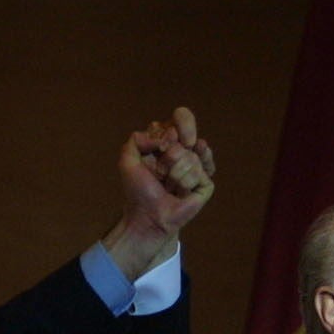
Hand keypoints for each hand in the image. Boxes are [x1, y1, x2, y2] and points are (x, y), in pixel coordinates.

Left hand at [104, 107, 215, 279]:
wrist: (147, 216)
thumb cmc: (138, 191)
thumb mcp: (127, 161)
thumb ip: (136, 139)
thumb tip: (162, 138)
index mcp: (169, 141)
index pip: (181, 117)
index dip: (169, 133)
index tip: (158, 150)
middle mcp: (185, 150)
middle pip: (185, 140)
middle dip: (169, 159)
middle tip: (160, 175)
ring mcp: (198, 165)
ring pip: (192, 157)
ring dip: (174, 175)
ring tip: (169, 186)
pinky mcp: (205, 182)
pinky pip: (200, 173)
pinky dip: (185, 184)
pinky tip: (181, 193)